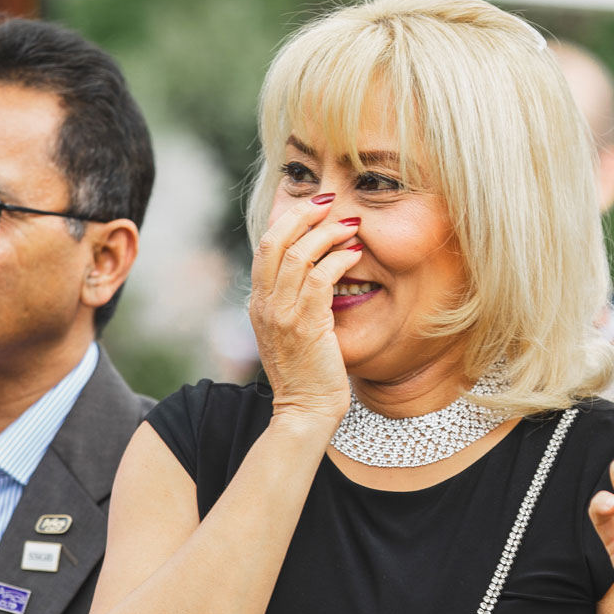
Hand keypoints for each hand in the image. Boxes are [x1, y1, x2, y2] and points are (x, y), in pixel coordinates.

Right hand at [248, 193, 363, 427]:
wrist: (304, 411)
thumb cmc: (306, 374)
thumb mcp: (289, 332)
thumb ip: (293, 302)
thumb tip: (313, 272)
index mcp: (258, 303)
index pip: (265, 247)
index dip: (288, 220)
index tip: (313, 206)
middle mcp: (264, 305)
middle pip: (275, 241)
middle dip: (304, 214)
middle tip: (330, 201)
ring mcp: (282, 314)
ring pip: (299, 254)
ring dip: (328, 234)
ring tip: (351, 226)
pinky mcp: (305, 325)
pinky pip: (321, 278)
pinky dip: (339, 260)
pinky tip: (355, 255)